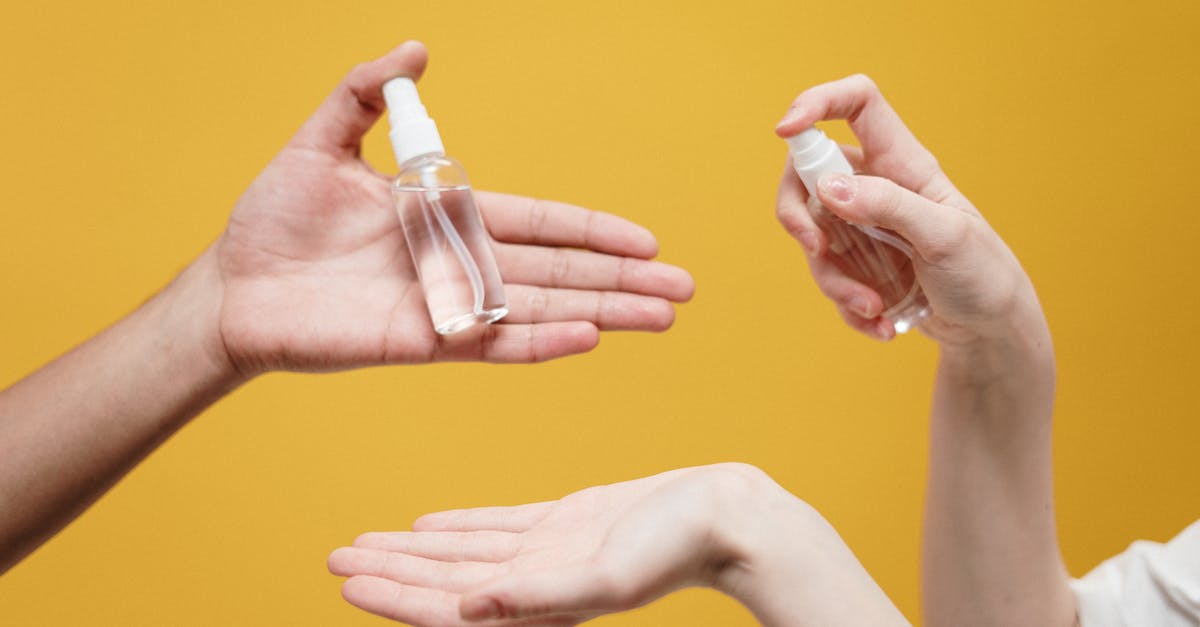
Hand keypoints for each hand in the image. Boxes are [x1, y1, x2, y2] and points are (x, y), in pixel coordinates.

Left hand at [213, 41, 693, 374]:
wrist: (231, 286)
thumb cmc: (274, 218)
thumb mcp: (322, 140)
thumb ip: (368, 93)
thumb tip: (416, 48)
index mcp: (448, 216)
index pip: (541, 224)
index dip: (594, 232)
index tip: (647, 241)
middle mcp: (459, 263)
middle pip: (559, 271)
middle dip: (624, 280)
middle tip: (684, 290)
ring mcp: (446, 306)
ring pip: (541, 308)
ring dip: (604, 312)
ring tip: (661, 318)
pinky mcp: (422, 342)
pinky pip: (492, 342)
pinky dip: (540, 341)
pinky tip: (590, 337)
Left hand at [328, 464, 907, 626]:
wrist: (729, 518)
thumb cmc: (679, 547)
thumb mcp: (607, 574)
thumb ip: (540, 596)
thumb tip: (471, 609)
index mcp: (537, 600)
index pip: (447, 604)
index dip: (395, 594)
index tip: (345, 577)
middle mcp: (534, 580)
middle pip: (444, 579)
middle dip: (391, 571)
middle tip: (334, 557)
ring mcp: (549, 550)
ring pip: (464, 552)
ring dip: (415, 549)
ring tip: (368, 542)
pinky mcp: (568, 520)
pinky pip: (499, 526)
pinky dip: (460, 527)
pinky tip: (429, 523)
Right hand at [775, 75, 1039, 346]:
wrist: (990, 326)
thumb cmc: (982, 271)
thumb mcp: (945, 236)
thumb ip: (889, 206)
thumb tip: (828, 187)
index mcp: (902, 162)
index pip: (856, 104)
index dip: (817, 102)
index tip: (785, 130)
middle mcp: (874, 186)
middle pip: (807, 174)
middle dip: (797, 214)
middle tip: (814, 249)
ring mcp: (860, 225)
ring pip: (812, 236)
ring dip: (834, 280)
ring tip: (874, 308)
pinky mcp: (855, 263)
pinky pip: (827, 276)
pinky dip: (846, 306)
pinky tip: (880, 324)